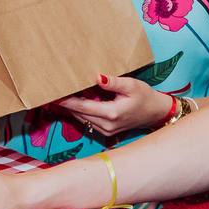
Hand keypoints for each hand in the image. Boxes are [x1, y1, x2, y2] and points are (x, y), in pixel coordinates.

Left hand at [54, 74, 171, 136]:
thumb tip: (98, 77)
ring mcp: (106, 131)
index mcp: (112, 114)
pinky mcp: (106, 132)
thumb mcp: (132, 85)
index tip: (54, 95)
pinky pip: (88, 121)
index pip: (83, 107)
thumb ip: (114, 82)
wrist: (154, 113)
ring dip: (73, 108)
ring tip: (62, 95)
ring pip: (82, 119)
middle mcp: (107, 125)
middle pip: (79, 114)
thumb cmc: (144, 97)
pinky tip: (76, 101)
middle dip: (67, 104)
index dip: (67, 101)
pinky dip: (81, 112)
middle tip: (54, 91)